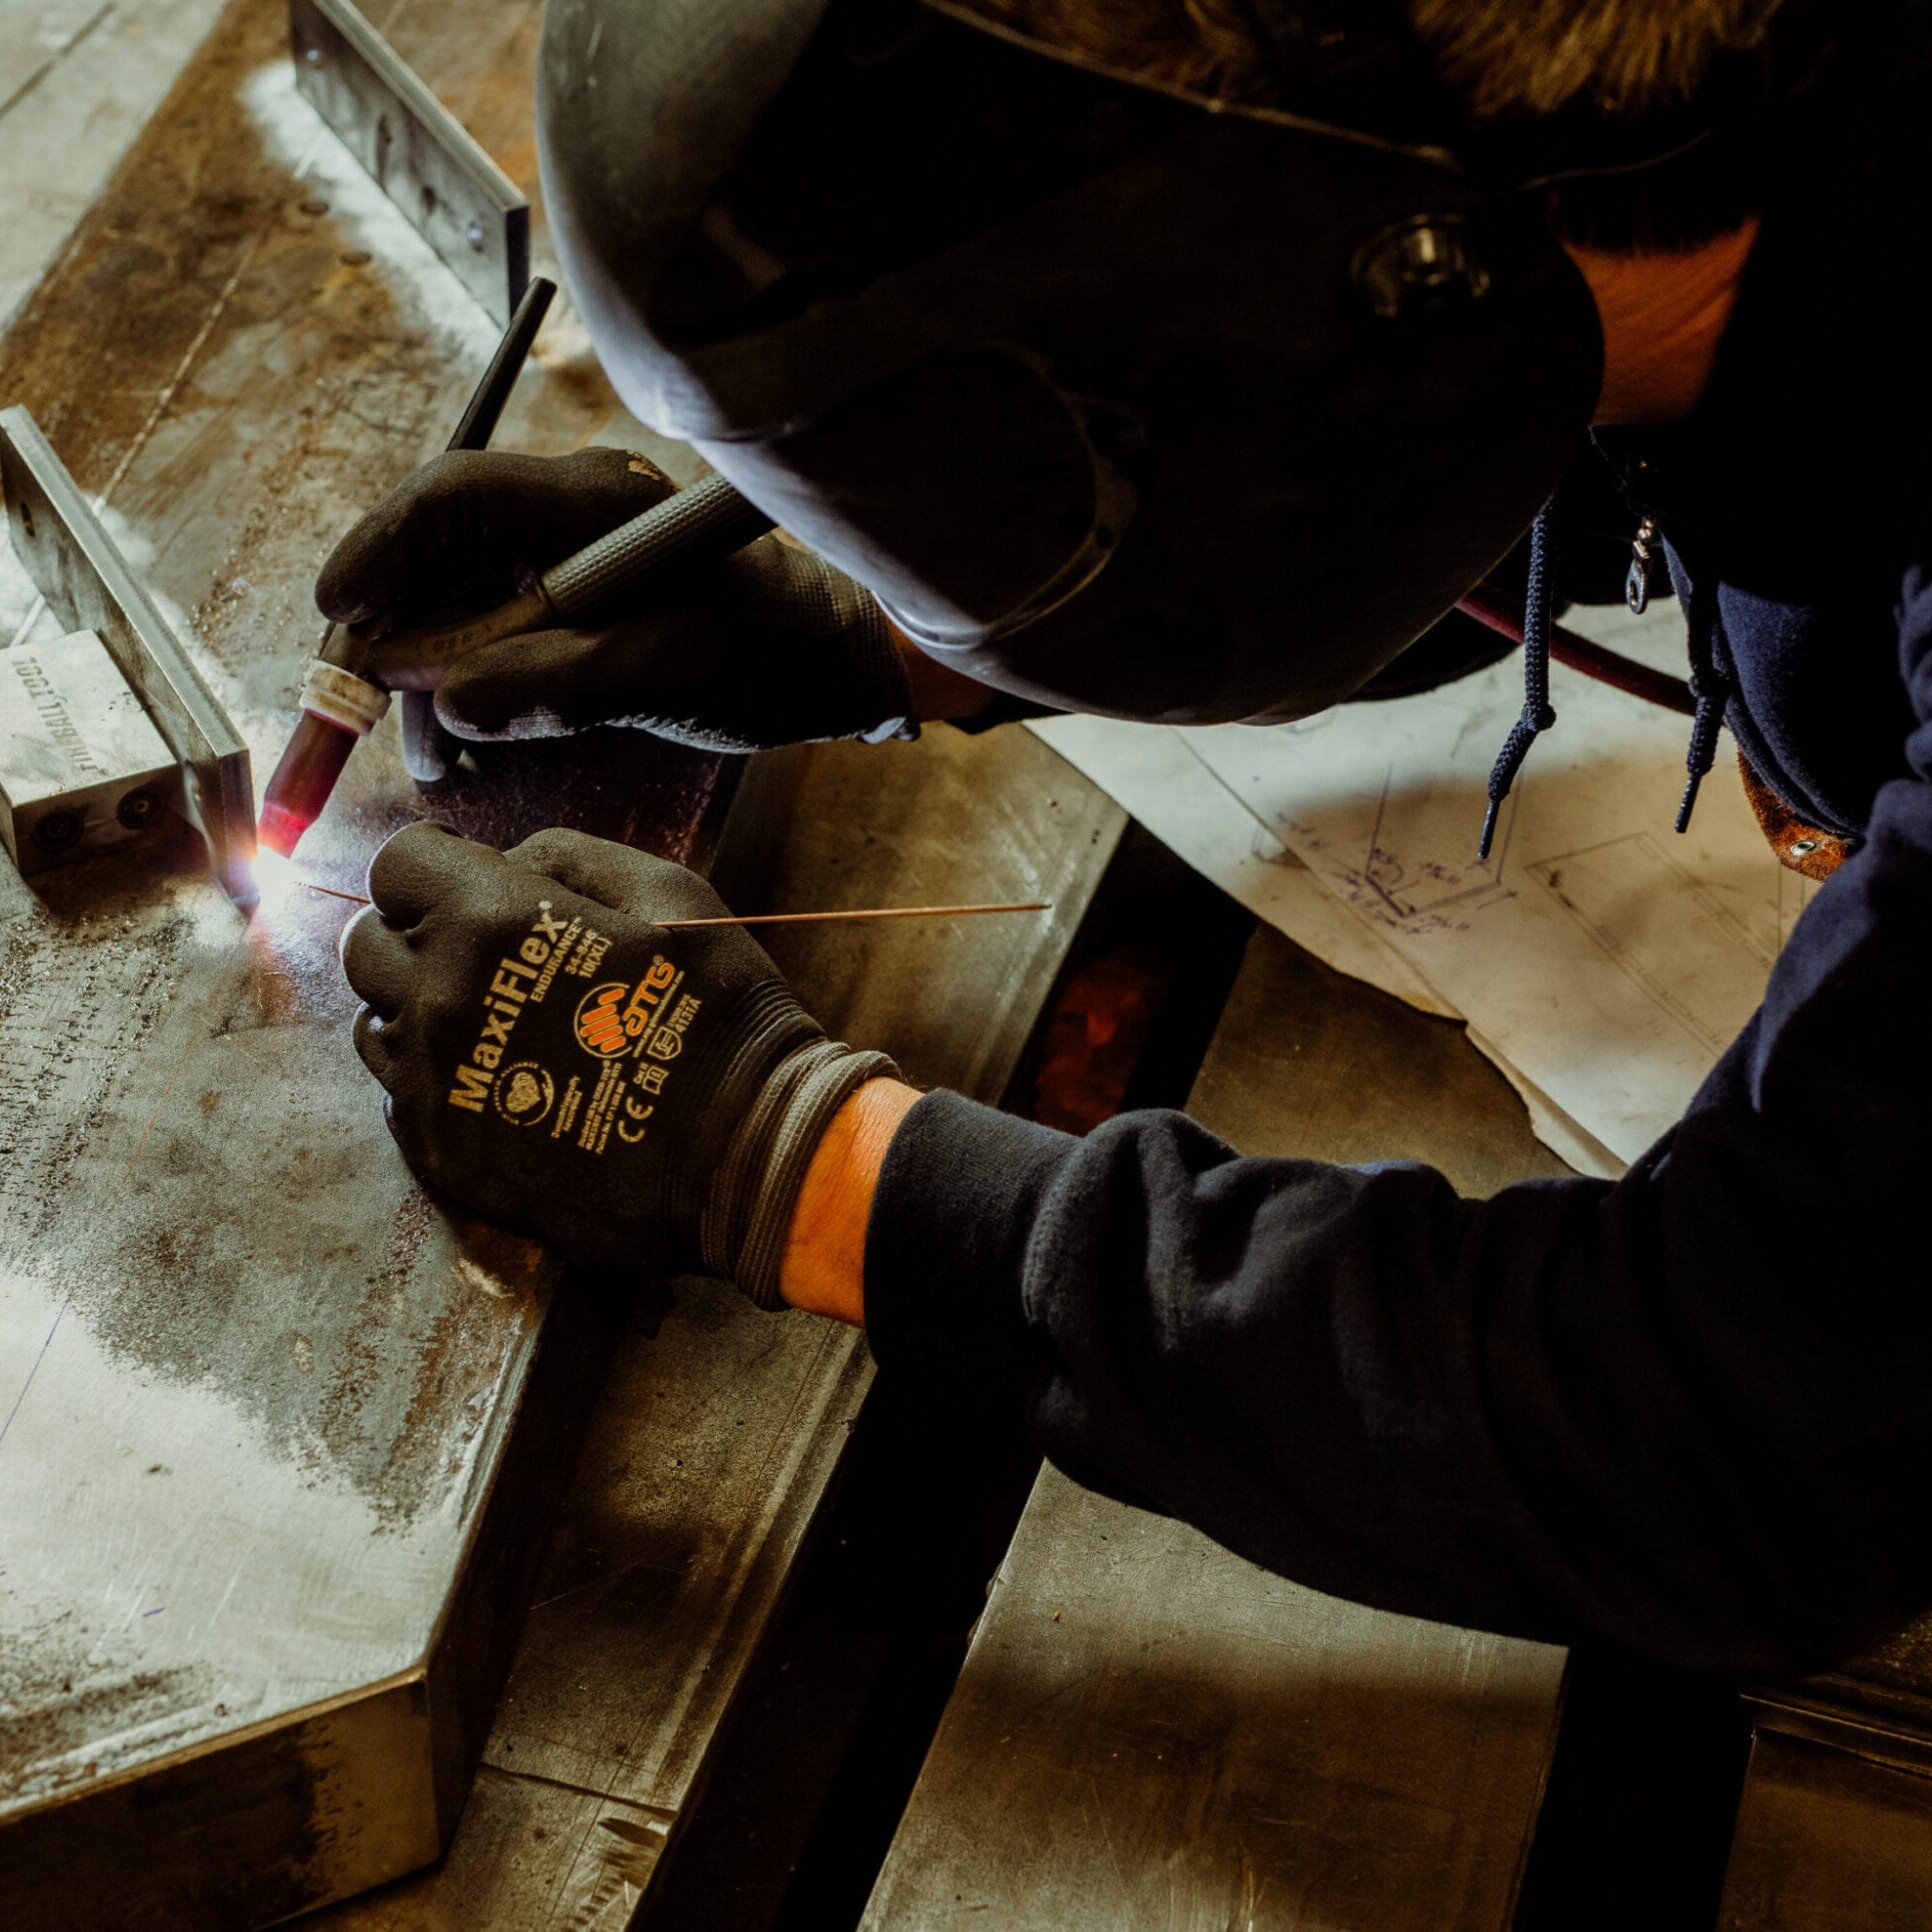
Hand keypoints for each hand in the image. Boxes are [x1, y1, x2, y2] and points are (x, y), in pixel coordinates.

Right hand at [315, 448, 916, 752]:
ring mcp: (571, 555)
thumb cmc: (768, 657)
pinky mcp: (578, 599)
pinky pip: (498, 626)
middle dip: (397, 632)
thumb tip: (443, 702)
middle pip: (442, 553)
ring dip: (431, 671)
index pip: (455, 498)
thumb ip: (548, 684)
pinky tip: (462, 738)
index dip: (383, 552)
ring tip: (429, 755)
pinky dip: (473, 680)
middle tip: (356, 709)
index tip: (341, 617)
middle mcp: (570, 514)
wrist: (837, 666)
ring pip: (462, 598)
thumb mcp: (659, 675)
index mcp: (591, 500)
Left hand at [338, 821, 896, 1299]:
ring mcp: (433, 1083)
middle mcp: (441, 996)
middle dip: (418, 935)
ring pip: (377, 1023)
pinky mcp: (441, 1153)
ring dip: (422, 1011)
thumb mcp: (669, 893)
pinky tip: (507, 1083)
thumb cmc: (721, 1012)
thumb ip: (568, 856)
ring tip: (498, 1025)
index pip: (398, 866)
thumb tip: (502, 859)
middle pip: (367, 944)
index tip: (474, 882)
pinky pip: (400, 1097)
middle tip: (487, 956)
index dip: (439, 867)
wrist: (745, 1154)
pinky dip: (438, 1081)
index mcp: (491, 920)